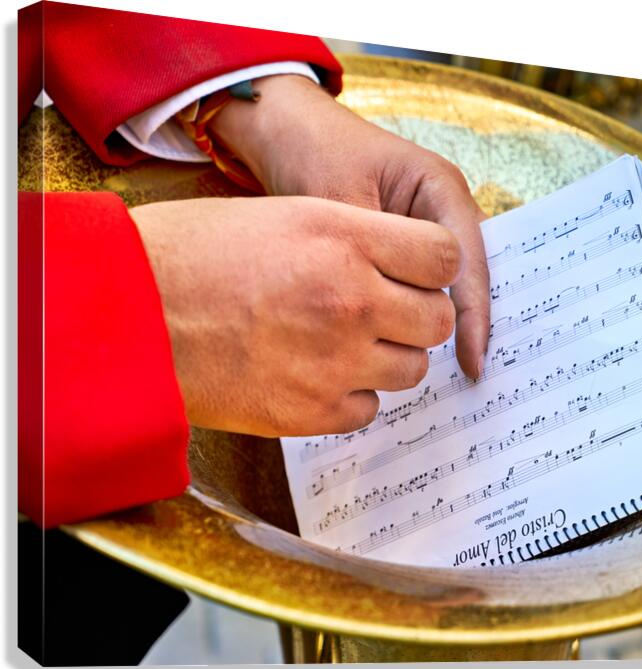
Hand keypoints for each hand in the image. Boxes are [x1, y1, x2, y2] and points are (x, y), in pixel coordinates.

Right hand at [131, 195, 460, 436]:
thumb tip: (405, 267)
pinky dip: (353, 396)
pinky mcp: (312, 412)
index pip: (446, 256)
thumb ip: (358, 239)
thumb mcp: (285, 216)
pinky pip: (370, 409)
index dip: (435, 266)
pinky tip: (319, 375)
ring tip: (347, 344)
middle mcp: (352, 299)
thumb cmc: (194, 254)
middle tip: (388, 312)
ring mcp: (336, 361)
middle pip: (439, 319)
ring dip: (389, 357)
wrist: (128, 313)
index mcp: (347, 237)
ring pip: (412, 369)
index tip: (419, 274)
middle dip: (419, 316)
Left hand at [210, 74, 489, 377]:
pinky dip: (416, 315)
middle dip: (470, 323)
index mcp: (441, 189)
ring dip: (445, 324)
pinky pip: (421, 286)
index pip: (468, 260)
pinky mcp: (402, 248)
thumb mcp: (339, 201)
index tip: (472, 362)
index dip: (472, 315)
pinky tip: (408, 348)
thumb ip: (368, 254)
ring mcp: (425, 228)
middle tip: (474, 376)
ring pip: (448, 286)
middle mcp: (443, 210)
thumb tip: (389, 315)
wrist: (285, 132)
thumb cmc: (313, 153)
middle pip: (471, 276)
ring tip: (452, 375)